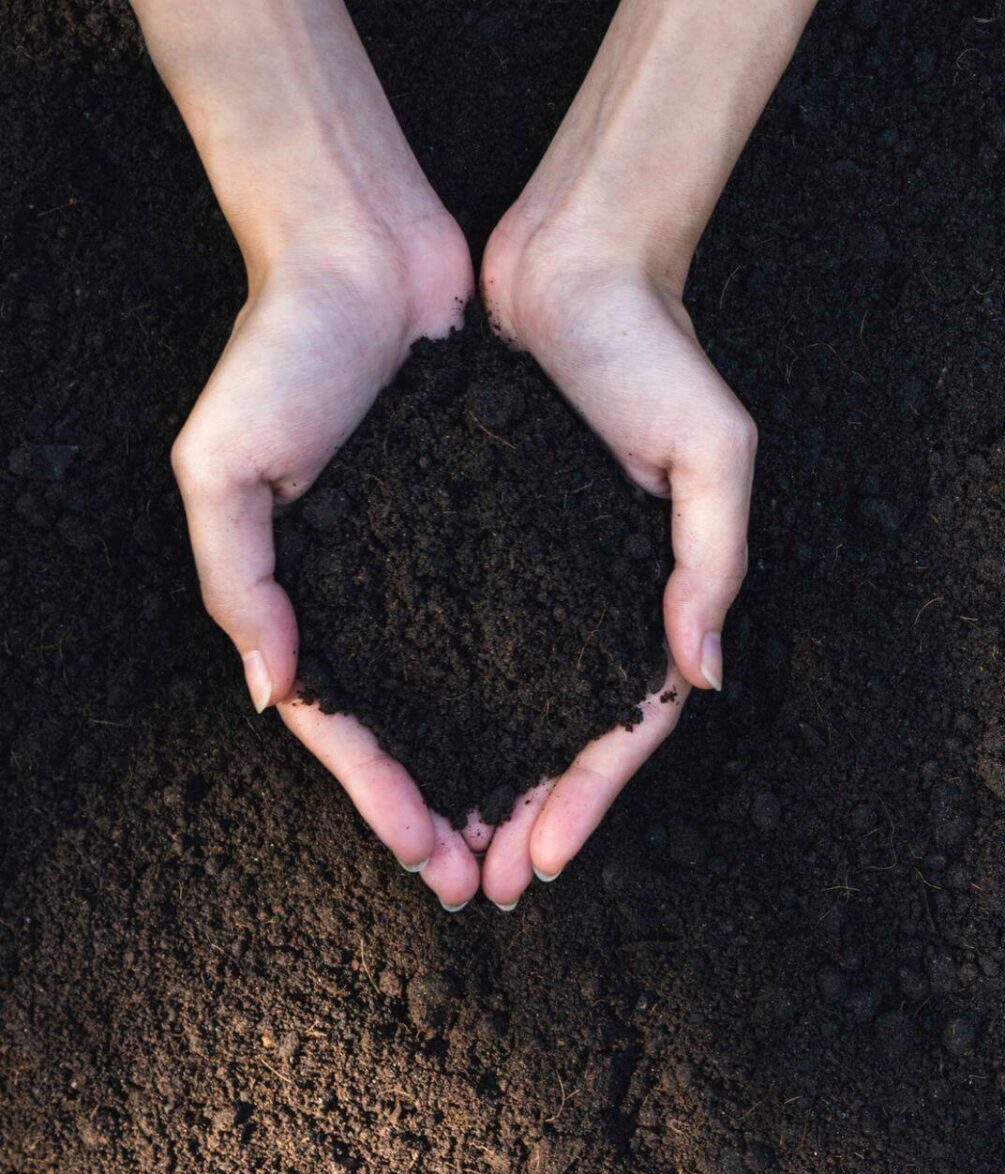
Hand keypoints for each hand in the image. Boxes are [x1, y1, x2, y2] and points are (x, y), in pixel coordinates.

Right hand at [172, 215, 487, 907]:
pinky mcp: (499, 520)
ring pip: (477, 692)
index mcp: (308, 596)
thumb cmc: (280, 354)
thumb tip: (275, 695)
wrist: (365, 250)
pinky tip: (570, 730)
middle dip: (451, 811)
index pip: (349, 728)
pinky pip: (524, 619)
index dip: (384, 797)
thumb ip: (237, 581)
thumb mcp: (224, 468)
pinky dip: (540, 681)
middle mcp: (378, 590)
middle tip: (490, 881)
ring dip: (501, 769)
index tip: (429, 858)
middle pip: (420, 729)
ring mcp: (439, 560)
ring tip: (532, 837)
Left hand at [474, 218, 754, 906]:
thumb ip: (711, 561)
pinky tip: (409, 751)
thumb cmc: (658, 350)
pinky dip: (442, 704)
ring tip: (442, 850)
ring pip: (509, 706)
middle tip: (484, 887)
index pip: (628, 724)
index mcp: (657, 592)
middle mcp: (597, 597)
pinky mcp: (481, 539)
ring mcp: (539, 575)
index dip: (589, 797)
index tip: (544, 859)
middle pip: (564, 737)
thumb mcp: (714, 451)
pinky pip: (461, 640)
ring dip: (480, 783)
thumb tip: (702, 673)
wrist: (574, 262)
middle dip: (529, 818)